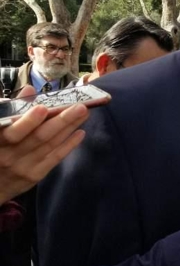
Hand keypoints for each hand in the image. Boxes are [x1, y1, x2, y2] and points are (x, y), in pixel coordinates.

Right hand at [0, 91, 88, 205]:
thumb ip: (10, 109)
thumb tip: (30, 90)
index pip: (12, 132)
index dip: (28, 121)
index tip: (43, 108)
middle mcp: (9, 155)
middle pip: (38, 137)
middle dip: (60, 121)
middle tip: (80, 107)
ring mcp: (23, 167)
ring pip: (50, 145)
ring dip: (69, 127)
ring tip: (84, 112)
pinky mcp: (35, 175)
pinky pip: (54, 158)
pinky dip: (68, 145)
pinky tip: (80, 132)